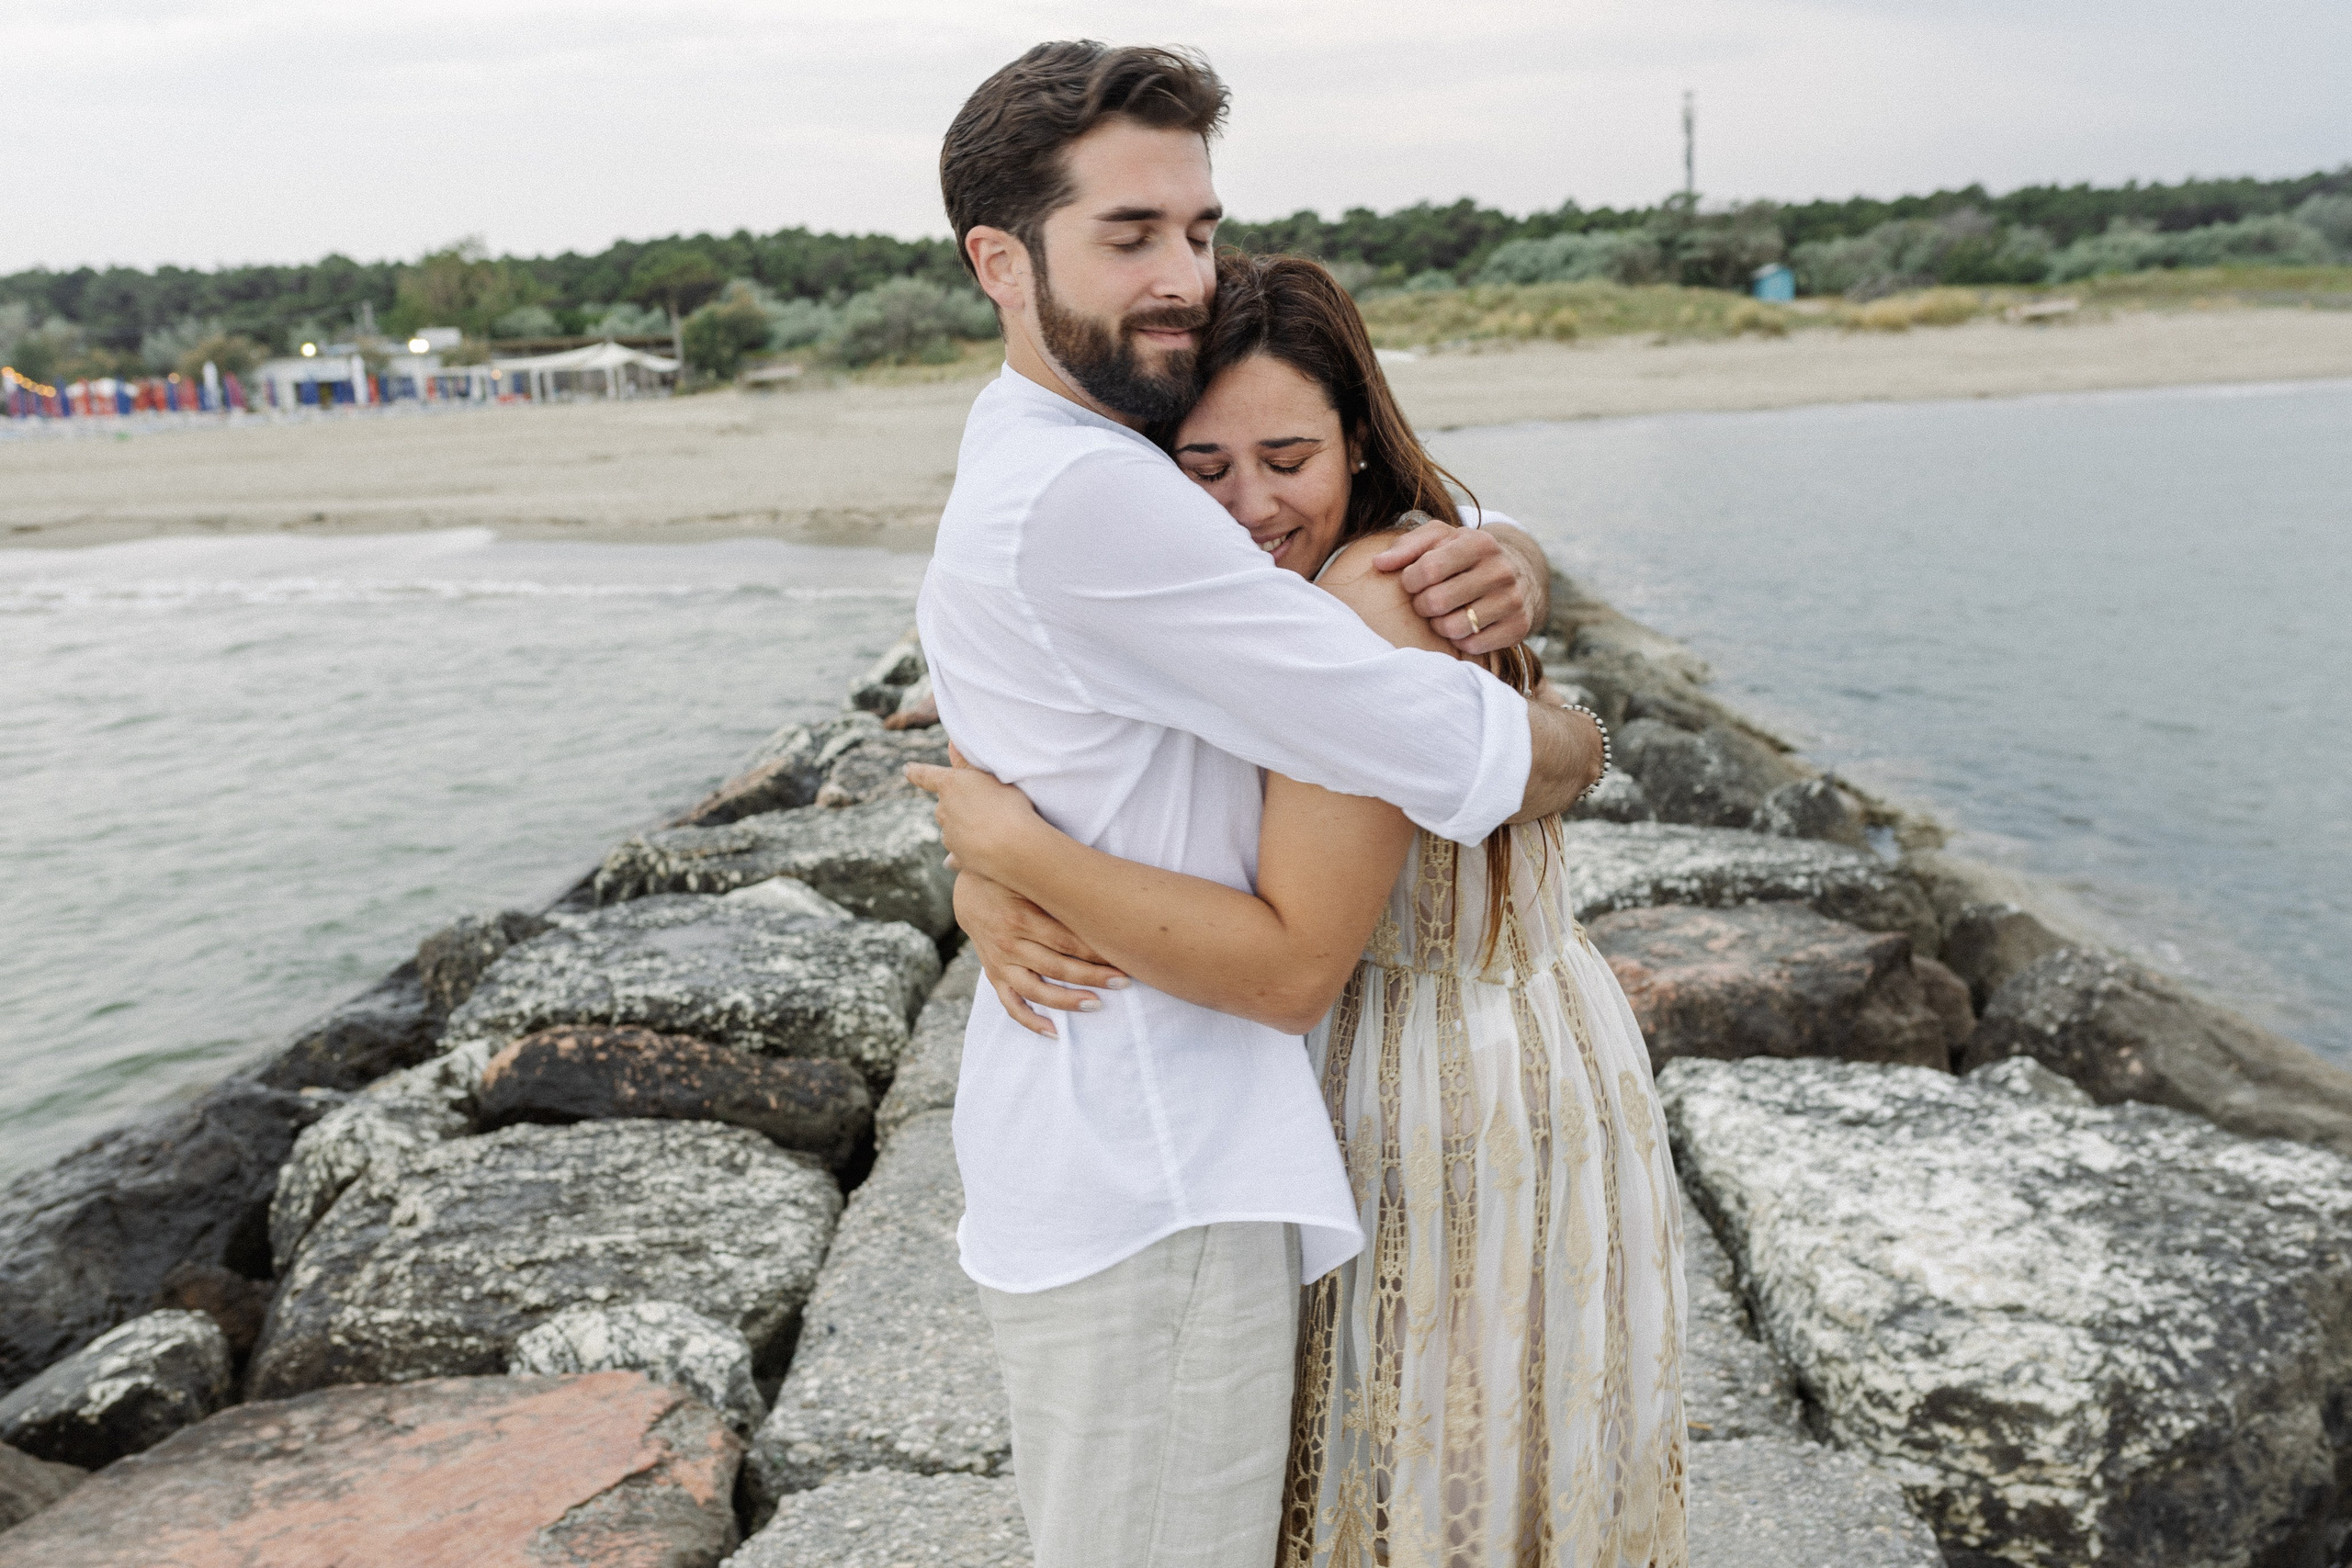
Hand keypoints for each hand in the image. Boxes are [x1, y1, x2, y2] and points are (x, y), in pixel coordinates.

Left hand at [904, 744, 1044, 884]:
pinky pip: (955, 856)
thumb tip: (951, 742)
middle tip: (986, 806)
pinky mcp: (958, 858)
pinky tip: (967, 859)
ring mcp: (949, 837)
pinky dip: (960, 856)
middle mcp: (944, 811)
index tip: (907, 769)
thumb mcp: (990, 776)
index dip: (916, 772)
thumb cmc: (1008, 805)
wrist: (1014, 846)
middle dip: (958, 806)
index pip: (927, 776)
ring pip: (952, 830)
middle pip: (944, 806)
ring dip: (964, 829)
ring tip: (991, 829)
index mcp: (950, 787)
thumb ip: (968, 763)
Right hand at [950, 870, 1128, 1037]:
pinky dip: (1031, 1021)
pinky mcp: (994, 976)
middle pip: (1058, 966)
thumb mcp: (1031, 881)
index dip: (1097, 951)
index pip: (1068, 940)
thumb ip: (1059, 895)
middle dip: (1093, 976)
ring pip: (1037, 990)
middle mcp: (1010, 943)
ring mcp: (1000, 963)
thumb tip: (1103, 905)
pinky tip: (1054, 1033)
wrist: (968, 889)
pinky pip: (1011, 1004)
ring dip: (1068, 1000)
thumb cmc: (1010, 880)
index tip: (1124, 957)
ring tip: (1096, 1004)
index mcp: (1023, 917)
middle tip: (1123, 982)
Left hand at [1371, 518, 1545, 655]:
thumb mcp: (1437, 540)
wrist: (1514, 576)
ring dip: (1439, 625)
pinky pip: (1473, 645)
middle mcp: (1501, 569)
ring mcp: (1512, 599)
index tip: (1413, 582)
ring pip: (1454, 627)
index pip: (1428, 569)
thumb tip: (1379, 563)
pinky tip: (1464, 626)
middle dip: (1423, 605)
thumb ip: (1406, 547)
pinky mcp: (1518, 627)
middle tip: (1427, 601)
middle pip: (1437, 601)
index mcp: (1479, 542)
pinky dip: (1460, 640)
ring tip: (1443, 614)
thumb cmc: (1461, 557)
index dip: (1410, 581)